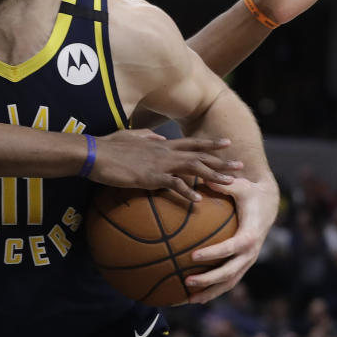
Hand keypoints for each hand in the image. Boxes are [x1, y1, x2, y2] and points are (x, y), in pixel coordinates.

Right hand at [90, 130, 242, 198]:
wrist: (95, 153)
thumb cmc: (109, 146)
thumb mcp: (131, 136)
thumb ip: (147, 136)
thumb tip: (159, 136)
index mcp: (160, 143)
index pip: (191, 142)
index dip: (210, 144)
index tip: (227, 144)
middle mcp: (164, 150)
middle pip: (199, 155)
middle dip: (222, 161)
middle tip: (241, 167)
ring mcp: (159, 163)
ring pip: (194, 168)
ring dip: (213, 176)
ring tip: (230, 184)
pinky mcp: (150, 176)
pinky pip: (174, 185)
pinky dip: (187, 192)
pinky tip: (198, 201)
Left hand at [184, 176, 278, 303]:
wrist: (268, 202)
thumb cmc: (250, 192)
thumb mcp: (240, 185)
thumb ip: (224, 184)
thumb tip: (205, 180)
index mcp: (251, 234)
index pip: (232, 247)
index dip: (214, 253)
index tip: (193, 256)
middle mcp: (251, 252)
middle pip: (230, 272)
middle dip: (209, 280)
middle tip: (187, 281)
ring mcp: (248, 260)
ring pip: (229, 282)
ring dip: (210, 292)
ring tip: (187, 299)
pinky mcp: (243, 263)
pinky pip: (228, 280)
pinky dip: (213, 289)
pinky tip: (194, 294)